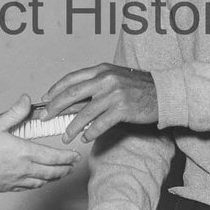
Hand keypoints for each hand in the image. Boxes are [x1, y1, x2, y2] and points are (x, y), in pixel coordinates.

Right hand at [0, 94, 81, 191]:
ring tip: (62, 172)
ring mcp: (18, 180)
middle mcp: (24, 168)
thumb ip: (15, 112)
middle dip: (66, 167)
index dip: (68, 157)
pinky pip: (31, 187)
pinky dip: (41, 183)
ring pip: (44, 181)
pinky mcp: (10, 187)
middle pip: (53, 171)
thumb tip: (26, 99)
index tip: (76, 156)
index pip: (53, 157)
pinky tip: (42, 180)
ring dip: (56, 176)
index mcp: (24, 152)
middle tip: (74, 164)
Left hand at [41, 63, 157, 143]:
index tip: (45, 99)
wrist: (164, 93)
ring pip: (85, 112)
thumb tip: (72, 101)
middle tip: (45, 117)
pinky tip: (85, 138)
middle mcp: (106, 80)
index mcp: (101, 70)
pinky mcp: (122, 109)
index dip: (55, 89)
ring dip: (72, 127)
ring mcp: (114, 94)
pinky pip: (100, 124)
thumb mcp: (114, 79)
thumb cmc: (138, 87)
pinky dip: (90, 132)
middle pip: (72, 93)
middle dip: (55, 107)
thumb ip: (95, 86)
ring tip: (65, 136)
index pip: (72, 78)